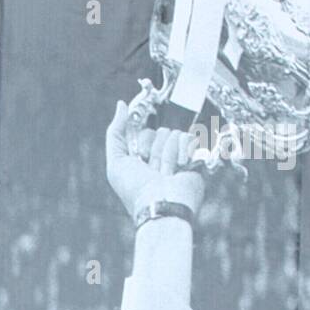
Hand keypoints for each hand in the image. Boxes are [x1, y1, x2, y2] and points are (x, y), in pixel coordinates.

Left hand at [105, 101, 205, 220]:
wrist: (162, 205)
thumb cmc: (136, 189)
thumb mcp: (116, 163)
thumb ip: (115, 132)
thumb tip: (121, 105)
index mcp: (141, 157)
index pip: (143, 131)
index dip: (142, 141)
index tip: (140, 154)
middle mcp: (160, 156)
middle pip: (158, 131)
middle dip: (154, 150)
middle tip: (152, 169)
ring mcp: (178, 157)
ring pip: (173, 134)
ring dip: (167, 154)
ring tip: (166, 173)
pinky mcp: (194, 158)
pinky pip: (189, 138)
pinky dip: (183, 151)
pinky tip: (179, 167)